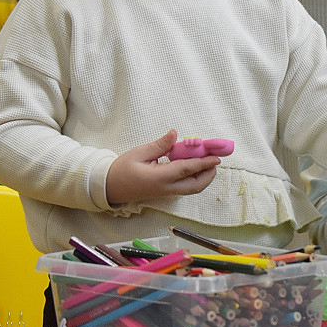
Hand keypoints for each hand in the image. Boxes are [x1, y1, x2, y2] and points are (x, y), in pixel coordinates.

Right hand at [106, 129, 220, 205]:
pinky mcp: (164, 193)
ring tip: (207, 162)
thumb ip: (159, 145)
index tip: (217, 158)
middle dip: (208, 175)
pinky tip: (193, 166)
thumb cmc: (121, 169)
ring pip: (191, 189)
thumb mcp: (139, 153)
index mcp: (159, 178)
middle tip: (214, 160)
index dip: (204, 163)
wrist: (109, 187)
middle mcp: (166, 188)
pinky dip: (193, 178)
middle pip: (195, 186)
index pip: (187, 170)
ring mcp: (166, 193)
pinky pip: (184, 187)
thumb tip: (174, 133)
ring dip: (202, 177)